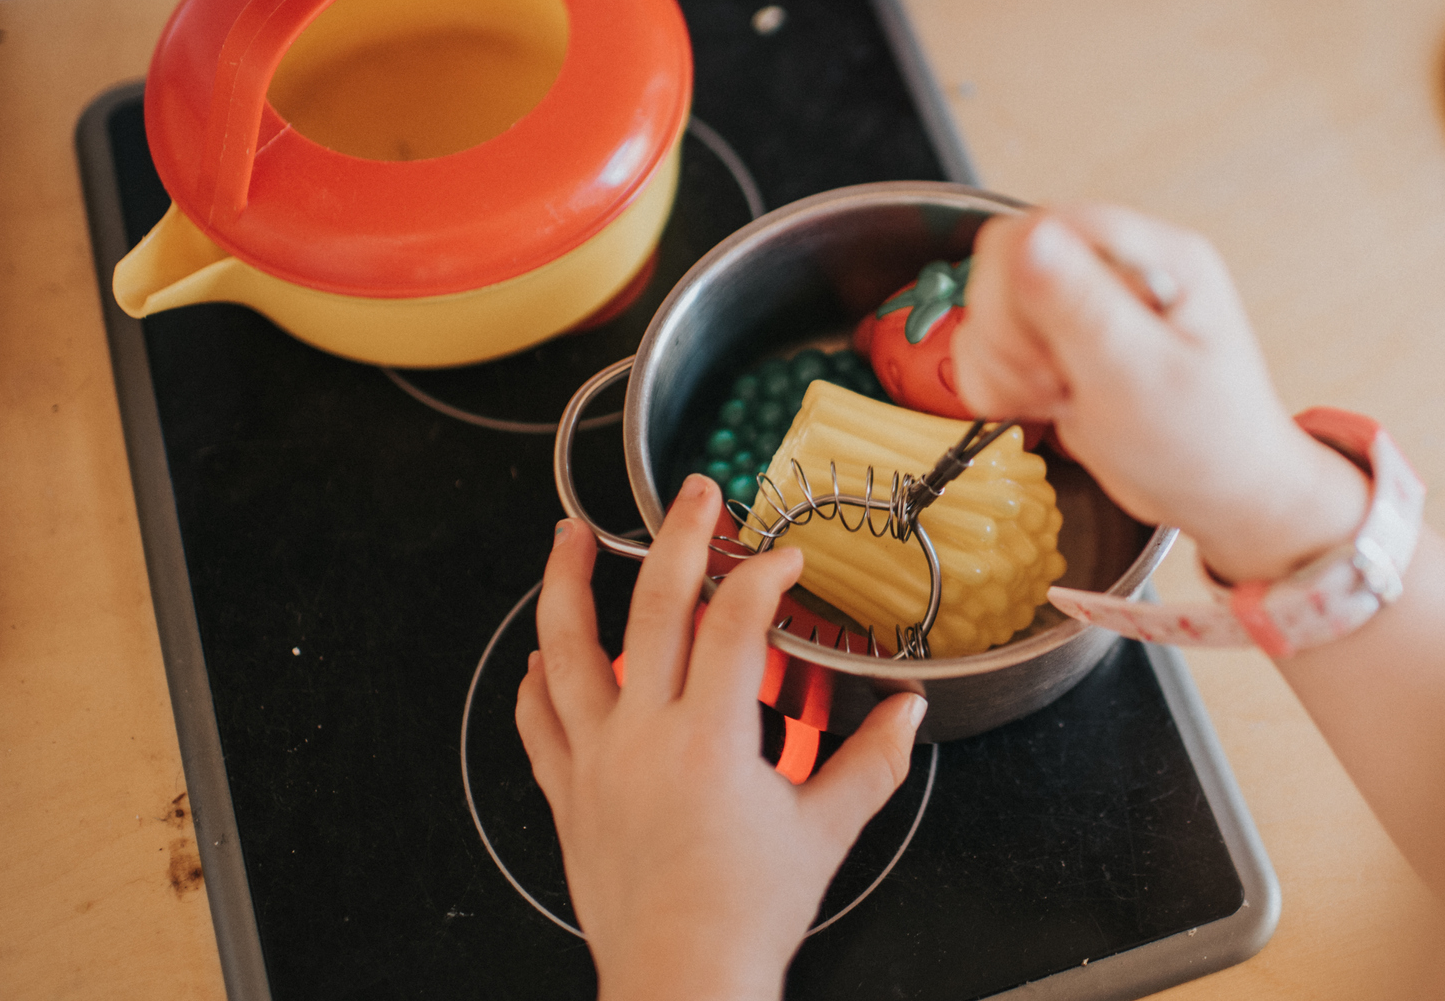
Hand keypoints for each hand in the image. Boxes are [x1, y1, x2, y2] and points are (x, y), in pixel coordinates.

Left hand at [516, 478, 926, 999]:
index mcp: (710, 740)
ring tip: (570, 535)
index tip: (783, 558)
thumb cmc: (747, 917)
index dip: (762, 574)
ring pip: (567, 650)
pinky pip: (538, 723)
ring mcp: (596, 763)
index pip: (734, 622)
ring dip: (567, 583)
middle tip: (692, 493)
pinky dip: (535, 681)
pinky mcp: (569, 795)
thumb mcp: (826, 833)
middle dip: (675, 537)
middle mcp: (642, 739)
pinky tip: (540, 656)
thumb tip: (908, 714)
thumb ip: (872, 762)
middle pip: (651, 608)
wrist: (682, 982)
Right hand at [951, 205, 1369, 582]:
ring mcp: (1086, 304)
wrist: (1218, 496)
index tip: (1045, 351)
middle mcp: (1118, 268)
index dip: (1022, 287)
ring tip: (1056, 397)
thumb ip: (1084, 306)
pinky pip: (992, 340)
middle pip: (1008, 260)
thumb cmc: (1205, 443)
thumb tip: (1031, 237)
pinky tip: (1043, 404)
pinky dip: (999, 379)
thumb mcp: (1143, 378)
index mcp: (1156, 258)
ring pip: (992, 301)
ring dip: (1003, 361)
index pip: (1047, 228)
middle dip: (1010, 333)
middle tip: (1053, 382)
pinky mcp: (1060, 340)